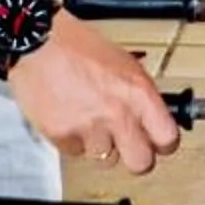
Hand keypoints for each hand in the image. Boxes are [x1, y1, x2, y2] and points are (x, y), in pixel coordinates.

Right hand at [8, 13, 183, 171]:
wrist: (37, 41)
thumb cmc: (78, 46)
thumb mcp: (125, 64)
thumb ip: (140, 95)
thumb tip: (152, 118)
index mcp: (139, 93)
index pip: (168, 139)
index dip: (163, 144)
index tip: (157, 144)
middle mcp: (118, 114)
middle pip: (141, 163)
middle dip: (135, 158)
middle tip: (127, 146)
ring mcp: (89, 127)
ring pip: (105, 159)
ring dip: (99, 146)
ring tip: (89, 122)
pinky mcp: (61, 135)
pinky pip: (75, 153)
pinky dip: (72, 141)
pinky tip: (68, 119)